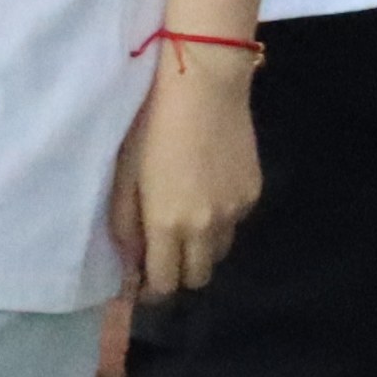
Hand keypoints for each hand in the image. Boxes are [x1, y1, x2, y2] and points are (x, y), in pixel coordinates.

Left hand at [117, 46, 261, 297]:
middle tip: (163, 255)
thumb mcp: (123, 177)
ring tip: (184, 221)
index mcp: (168, 225)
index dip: (153, 288)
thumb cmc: (149, 127)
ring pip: (219, 251)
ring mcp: (236, 210)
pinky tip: (206, 192)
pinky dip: (219, 221)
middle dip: (179, 274)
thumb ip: (125, 226)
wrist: (204, 87)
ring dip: (200, 248)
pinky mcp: (254, 192)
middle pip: (198, 277)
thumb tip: (130, 263)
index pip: (166, 282)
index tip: (144, 282)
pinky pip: (235, 223)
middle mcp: (207, 227)